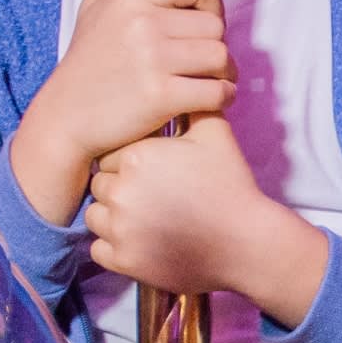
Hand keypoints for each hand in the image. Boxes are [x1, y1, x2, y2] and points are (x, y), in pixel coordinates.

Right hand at [12, 0, 235, 224]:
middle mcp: (143, 23)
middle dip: (215, 42)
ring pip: (221, 57)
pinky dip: (221, 98)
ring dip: (224, 72)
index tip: (199, 17)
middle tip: (205, 58)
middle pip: (215, 23)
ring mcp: (153, 60)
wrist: (64, 120)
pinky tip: (210, 100)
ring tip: (211, 79)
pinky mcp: (162, 97)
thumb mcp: (92, 10)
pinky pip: (217, 91)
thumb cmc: (84, 63)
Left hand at [85, 117, 330, 326]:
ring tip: (147, 219)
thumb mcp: (215, 136)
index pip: (112, 156)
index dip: (131, 164)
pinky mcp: (123, 260)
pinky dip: (115, 246)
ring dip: (113, 217)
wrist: (245, 242)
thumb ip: (193, 106)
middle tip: (154, 198)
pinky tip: (142, 240)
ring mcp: (119, 229)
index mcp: (136, 157)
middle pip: (101, 185)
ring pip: (96, 216)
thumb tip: (187, 82)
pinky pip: (99, 249)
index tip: (155, 175)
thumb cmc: (230, 186)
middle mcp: (121, 192)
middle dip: (121, 189)